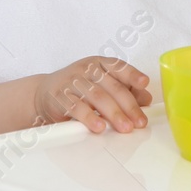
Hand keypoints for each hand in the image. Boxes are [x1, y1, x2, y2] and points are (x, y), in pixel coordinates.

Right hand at [34, 56, 151, 133]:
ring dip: (114, 114)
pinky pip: (77, 107)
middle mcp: (88, 69)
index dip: (133, 75)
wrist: (44, 93)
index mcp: (101, 63)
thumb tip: (147, 99)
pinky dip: (89, 118)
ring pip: (98, 97)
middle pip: (113, 87)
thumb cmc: (79, 88)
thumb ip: (125, 90)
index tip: (144, 84)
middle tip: (139, 122)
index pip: (120, 67)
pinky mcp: (60, 96)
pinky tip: (99, 127)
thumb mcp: (102, 85)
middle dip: (129, 106)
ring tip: (125, 127)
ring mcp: (73, 81)